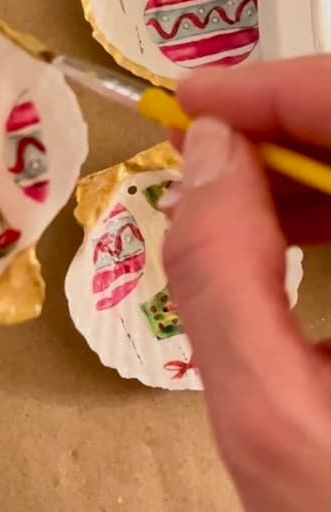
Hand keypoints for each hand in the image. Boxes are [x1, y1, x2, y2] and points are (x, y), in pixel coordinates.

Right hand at [162, 56, 330, 511]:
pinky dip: (330, 206)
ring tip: (225, 186)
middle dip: (282, 129)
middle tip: (200, 145)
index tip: (193, 101)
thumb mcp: (270, 420)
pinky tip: (284, 226)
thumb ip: (221, 276)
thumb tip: (207, 154)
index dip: (277, 91)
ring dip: (302, 166)